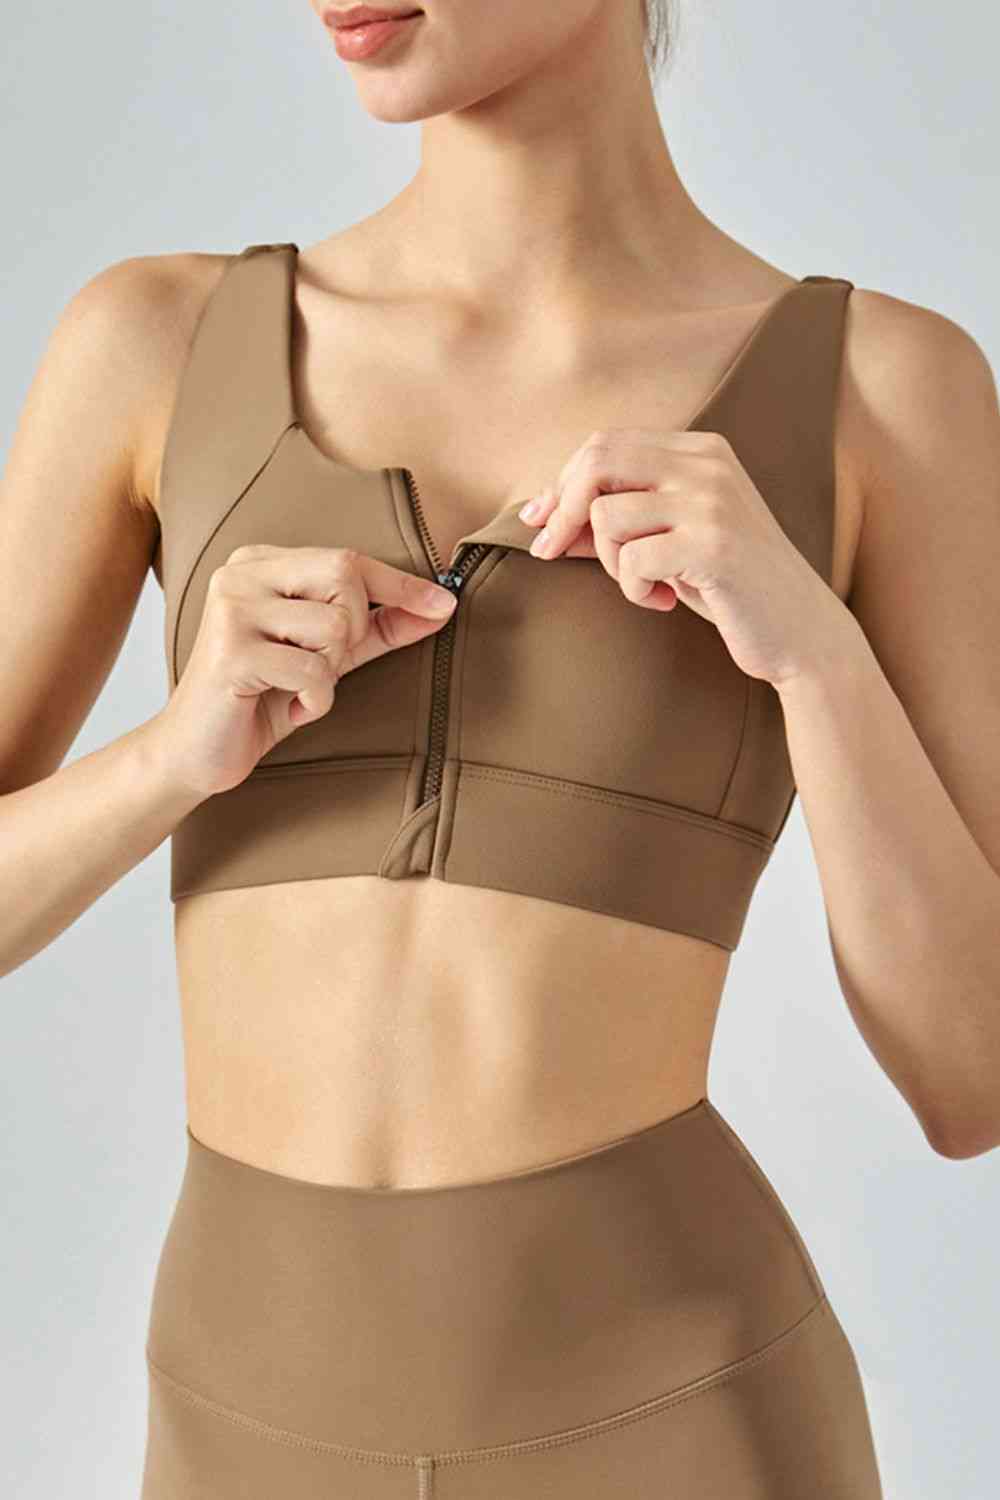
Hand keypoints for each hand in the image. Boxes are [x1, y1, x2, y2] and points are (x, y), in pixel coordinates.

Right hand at [152, 544, 456, 800]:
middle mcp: (240, 575)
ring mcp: (231, 611)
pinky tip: (285, 706)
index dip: (401, 585)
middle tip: (324, 663)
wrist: (197, 751)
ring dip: (329, 672)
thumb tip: (441, 606)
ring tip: (296, 687)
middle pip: (344, 576)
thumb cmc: (263, 698)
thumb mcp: (328, 657)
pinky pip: (313, 671)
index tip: (445, 604)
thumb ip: (378, 628)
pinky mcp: (231, 653)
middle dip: (353, 630)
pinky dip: (315, 700)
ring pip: (333, 627)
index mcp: (260, 563)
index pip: (348, 559)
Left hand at [518, 427, 849, 687]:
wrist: (801, 631)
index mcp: (700, 451)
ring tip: (646, 584)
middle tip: (554, 553)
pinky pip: (632, 560)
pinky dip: (635, 589)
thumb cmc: (730, 587)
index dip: (561, 484)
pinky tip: (665, 601)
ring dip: (611, 562)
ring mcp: (712, 502)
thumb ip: (617, 521)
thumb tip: (544, 515)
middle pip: (598, 461)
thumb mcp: (670, 543)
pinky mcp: (713, 545)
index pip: (605, 444)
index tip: (540, 523)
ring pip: (608, 515)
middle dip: (563, 511)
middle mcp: (707, 464)